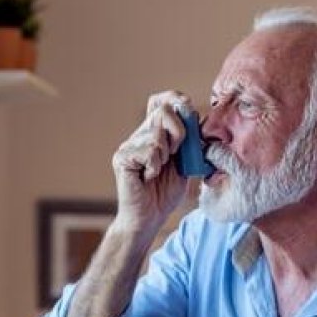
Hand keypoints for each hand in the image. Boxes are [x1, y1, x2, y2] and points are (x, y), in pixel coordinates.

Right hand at [111, 91, 191, 236]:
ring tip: (157, 171)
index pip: (160, 101)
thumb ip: (189, 143)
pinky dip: (154, 165)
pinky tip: (148, 177)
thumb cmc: (165, 193)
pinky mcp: (122, 158)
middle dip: (179, 132)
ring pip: (156, 133)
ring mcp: (128, 145)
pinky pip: (148, 151)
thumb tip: (195, 118)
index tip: (187, 110)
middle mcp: (139, 135)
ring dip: (165, 155)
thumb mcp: (185, 164)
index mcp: (154, 133)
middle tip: (176, 154)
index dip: (174, 98)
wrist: (149, 218)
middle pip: (162, 111)